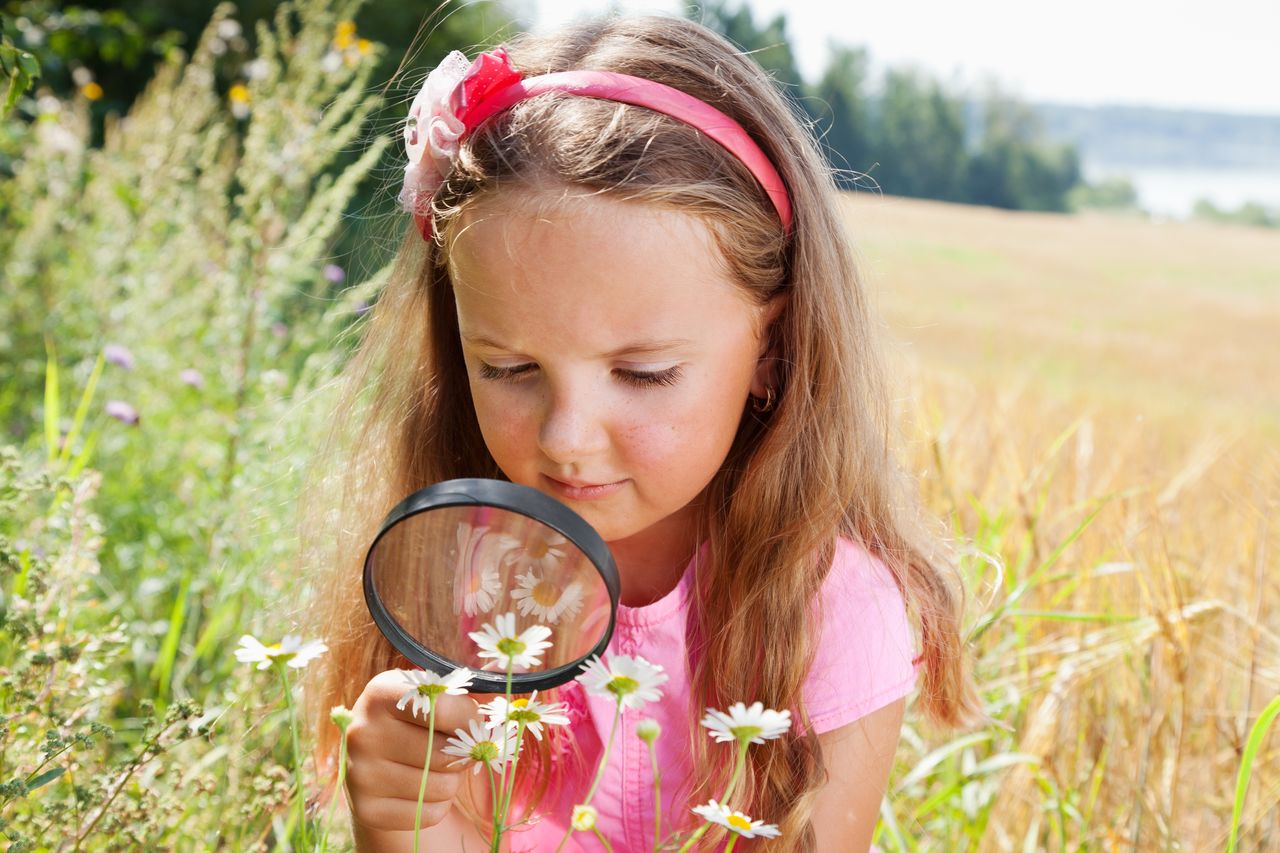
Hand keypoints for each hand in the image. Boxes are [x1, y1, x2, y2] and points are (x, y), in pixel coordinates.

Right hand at [344, 669, 484, 831]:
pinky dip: (437, 805)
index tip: (472, 719)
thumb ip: (477, 686)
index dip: (468, 717)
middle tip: (453, 746)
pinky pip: (428, 814)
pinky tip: (421, 789)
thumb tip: (516, 674)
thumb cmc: (425, 721)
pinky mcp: (365, 810)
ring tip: (435, 767)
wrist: (383, 762)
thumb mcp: (443, 696)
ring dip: (451, 781)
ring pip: (440, 786)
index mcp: (382, 691)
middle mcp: (363, 730)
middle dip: (462, 753)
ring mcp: (359, 773)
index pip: (442, 706)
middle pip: (444, 752)